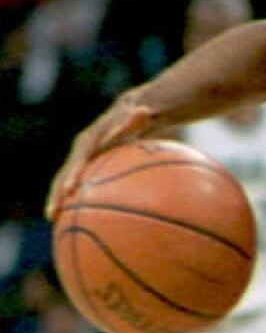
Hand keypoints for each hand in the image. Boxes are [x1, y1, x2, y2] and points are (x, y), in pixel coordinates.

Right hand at [46, 93, 158, 218]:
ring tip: (54, 221)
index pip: (79, 157)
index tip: (71, 188)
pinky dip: (76, 201)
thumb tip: (145, 111)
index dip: (73, 172)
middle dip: (57, 193)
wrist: (126, 117)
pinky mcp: (86, 169)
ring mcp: (80, 161)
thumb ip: (138, 119)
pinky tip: (76, 221)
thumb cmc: (135, 121)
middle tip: (52, 213)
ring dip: (59, 200)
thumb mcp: (137, 119)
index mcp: (89, 141)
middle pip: (64, 174)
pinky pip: (78, 187)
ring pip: (65, 183)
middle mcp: (80, 152)